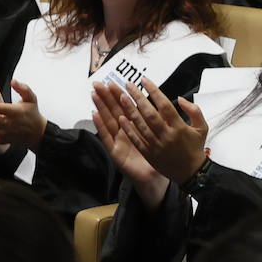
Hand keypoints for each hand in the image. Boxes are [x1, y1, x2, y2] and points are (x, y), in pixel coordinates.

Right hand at [90, 83, 169, 208]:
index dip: (120, 95)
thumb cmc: (160, 157)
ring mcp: (119, 142)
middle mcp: (126, 132)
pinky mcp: (116, 153)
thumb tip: (167, 100)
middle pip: (115, 111)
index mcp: (137, 127)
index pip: (127, 107)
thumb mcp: (164, 135)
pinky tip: (94, 115)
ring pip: (108, 120)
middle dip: (107, 96)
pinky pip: (107, 138)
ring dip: (100, 107)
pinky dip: (100, 126)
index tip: (114, 81)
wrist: (156, 179)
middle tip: (99, 82)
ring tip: (94, 94)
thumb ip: (164, 119)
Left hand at [91, 78, 208, 182]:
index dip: (154, 91)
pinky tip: (121, 119)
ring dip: (130, 110)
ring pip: (141, 125)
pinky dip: (129, 130)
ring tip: (121, 97)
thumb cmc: (196, 148)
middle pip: (150, 113)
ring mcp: (157, 145)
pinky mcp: (150, 154)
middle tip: (128, 85)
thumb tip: (180, 98)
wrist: (191, 173)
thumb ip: (194, 110)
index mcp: (179, 127)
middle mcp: (167, 135)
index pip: (165, 105)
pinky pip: (137, 140)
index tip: (145, 80)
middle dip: (138, 97)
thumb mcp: (202, 127)